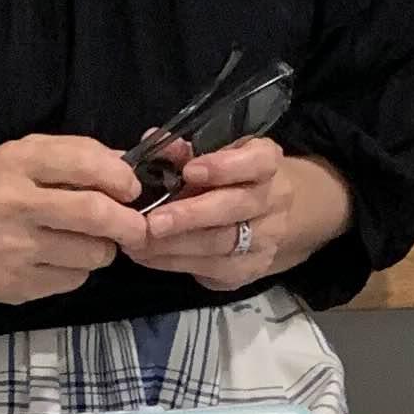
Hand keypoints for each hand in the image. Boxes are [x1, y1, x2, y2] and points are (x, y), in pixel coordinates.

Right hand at [0, 133, 153, 304]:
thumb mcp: (17, 158)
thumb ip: (71, 156)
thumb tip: (126, 167)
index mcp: (14, 162)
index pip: (85, 164)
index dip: (121, 177)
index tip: (130, 188)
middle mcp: (12, 204)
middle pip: (95, 214)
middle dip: (129, 222)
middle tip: (136, 225)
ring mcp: (13, 250)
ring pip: (92, 253)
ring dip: (104, 248)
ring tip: (89, 240)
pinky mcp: (15, 286)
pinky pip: (73, 279)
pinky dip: (78, 270)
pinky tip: (58, 258)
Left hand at [121, 137, 352, 293]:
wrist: (275, 219)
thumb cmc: (234, 180)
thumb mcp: (216, 156)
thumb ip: (185, 151)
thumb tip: (151, 143)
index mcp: (267, 164)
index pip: (256, 163)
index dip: (224, 167)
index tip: (189, 171)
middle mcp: (273, 201)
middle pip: (234, 209)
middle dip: (191, 216)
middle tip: (154, 221)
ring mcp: (264, 240)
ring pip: (219, 245)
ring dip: (173, 245)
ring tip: (138, 240)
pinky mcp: (248, 270)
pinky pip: (208, 269)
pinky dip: (171, 262)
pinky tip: (146, 255)